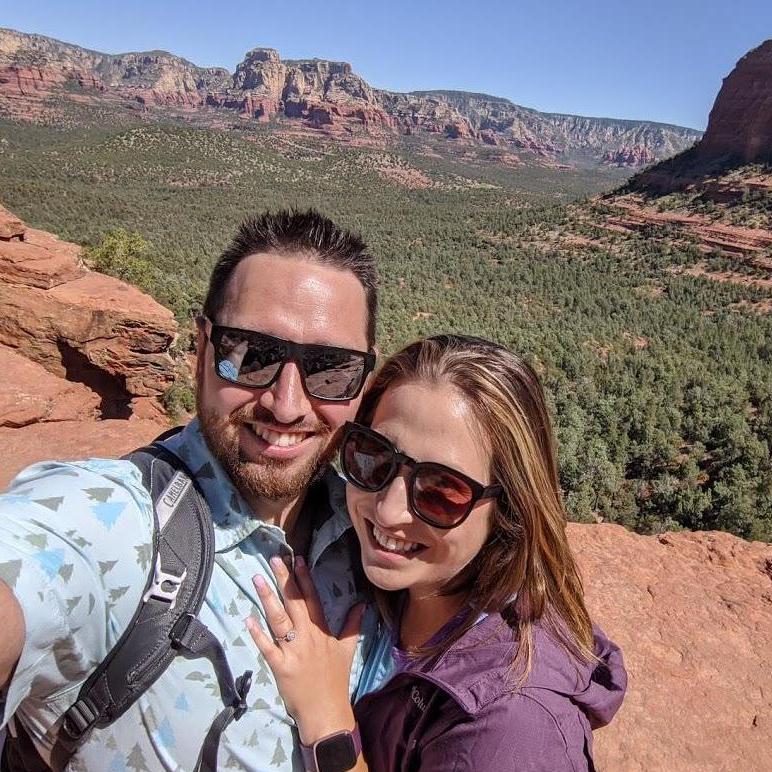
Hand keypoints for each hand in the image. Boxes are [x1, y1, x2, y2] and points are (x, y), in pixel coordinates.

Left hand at [247, 555, 364, 744]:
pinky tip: (248, 619)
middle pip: (294, 602)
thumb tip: (361, 604)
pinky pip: (267, 647)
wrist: (327, 712)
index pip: (312, 598)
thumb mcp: (347, 649)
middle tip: (274, 559)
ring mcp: (293, 651)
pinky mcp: (281, 666)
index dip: (305, 578)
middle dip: (284, 579)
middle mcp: (307, 636)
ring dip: (268, 598)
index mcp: (321, 631)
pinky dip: (258, 633)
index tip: (298, 559)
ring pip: (279, 619)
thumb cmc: (335, 680)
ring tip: (257, 578)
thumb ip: (353, 625)